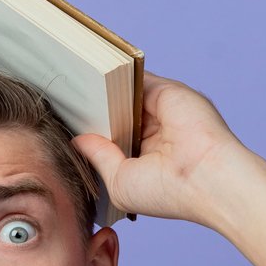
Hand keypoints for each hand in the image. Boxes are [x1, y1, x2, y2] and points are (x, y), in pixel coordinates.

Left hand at [71, 70, 256, 226]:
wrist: (207, 178)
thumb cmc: (166, 192)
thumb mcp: (118, 181)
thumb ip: (98, 156)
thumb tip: (78, 139)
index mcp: (142, 159)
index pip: (109, 138)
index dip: (88, 130)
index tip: (59, 123)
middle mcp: (151, 133)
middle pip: (113, 112)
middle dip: (90, 108)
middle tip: (58, 99)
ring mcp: (159, 110)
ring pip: (122, 93)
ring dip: (100, 89)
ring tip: (65, 82)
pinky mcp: (165, 91)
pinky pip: (135, 76)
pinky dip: (115, 74)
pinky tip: (88, 73)